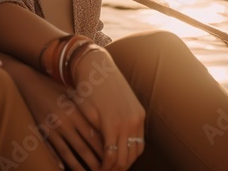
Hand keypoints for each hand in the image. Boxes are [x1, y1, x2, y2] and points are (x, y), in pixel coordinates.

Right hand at [17, 67, 103, 170]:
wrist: (28, 83)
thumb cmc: (54, 87)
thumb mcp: (72, 94)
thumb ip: (87, 108)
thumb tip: (106, 122)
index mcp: (76, 112)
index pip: (94, 136)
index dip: (104, 149)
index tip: (113, 158)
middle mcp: (65, 122)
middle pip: (83, 147)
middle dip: (95, 162)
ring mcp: (52, 129)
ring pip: (68, 153)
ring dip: (79, 166)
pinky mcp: (41, 132)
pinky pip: (51, 150)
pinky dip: (57, 160)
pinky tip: (63, 169)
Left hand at [71, 49, 144, 170]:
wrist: (98, 67)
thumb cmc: (86, 91)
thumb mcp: (86, 116)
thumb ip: (96, 137)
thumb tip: (102, 156)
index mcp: (112, 124)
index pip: (111, 157)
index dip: (105, 169)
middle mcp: (129, 122)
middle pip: (126, 158)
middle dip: (116, 169)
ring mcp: (137, 117)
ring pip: (137, 151)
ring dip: (127, 161)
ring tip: (115, 166)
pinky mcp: (140, 113)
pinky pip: (141, 139)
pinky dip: (134, 149)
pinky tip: (124, 153)